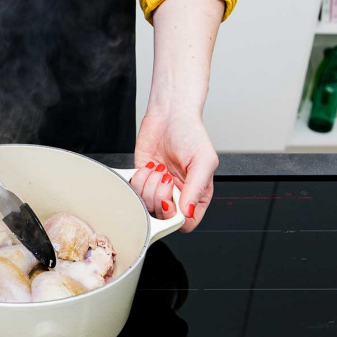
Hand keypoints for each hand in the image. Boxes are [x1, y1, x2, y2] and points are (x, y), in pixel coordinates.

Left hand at [130, 110, 217, 231]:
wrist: (170, 114)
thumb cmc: (191, 134)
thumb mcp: (203, 160)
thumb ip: (197, 188)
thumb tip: (189, 212)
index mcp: (196, 194)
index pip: (186, 223)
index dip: (175, 217)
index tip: (171, 199)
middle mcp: (177, 194)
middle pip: (163, 217)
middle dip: (159, 197)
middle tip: (165, 176)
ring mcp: (158, 188)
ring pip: (146, 205)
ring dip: (148, 186)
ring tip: (158, 168)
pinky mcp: (143, 179)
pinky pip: (134, 191)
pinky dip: (138, 180)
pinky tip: (148, 167)